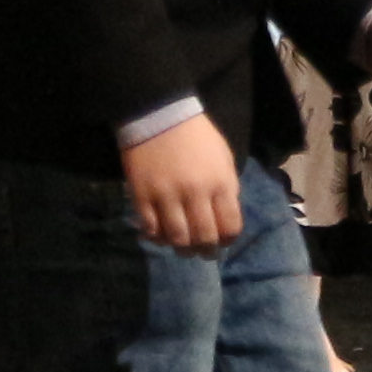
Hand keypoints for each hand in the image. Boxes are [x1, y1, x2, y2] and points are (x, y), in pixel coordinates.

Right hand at [121, 114, 243, 253]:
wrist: (160, 117)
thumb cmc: (198, 138)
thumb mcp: (224, 160)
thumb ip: (226, 189)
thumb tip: (225, 217)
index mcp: (221, 183)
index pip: (230, 225)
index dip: (228, 239)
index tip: (224, 242)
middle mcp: (195, 193)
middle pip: (204, 236)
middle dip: (207, 251)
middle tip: (204, 254)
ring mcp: (166, 196)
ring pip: (176, 237)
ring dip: (182, 248)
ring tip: (184, 249)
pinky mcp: (141, 195)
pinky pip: (149, 227)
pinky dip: (156, 237)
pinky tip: (161, 236)